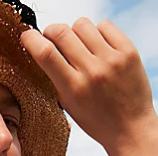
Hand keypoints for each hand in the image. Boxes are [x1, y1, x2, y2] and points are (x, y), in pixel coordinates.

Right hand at [21, 18, 157, 150]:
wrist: (131, 129)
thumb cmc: (96, 120)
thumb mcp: (69, 105)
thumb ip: (57, 78)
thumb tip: (43, 48)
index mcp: (73, 89)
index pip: (45, 53)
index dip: (31, 39)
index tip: (27, 36)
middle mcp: (92, 71)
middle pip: (62, 32)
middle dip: (51, 32)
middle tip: (52, 38)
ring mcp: (112, 60)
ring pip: (82, 24)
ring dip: (75, 32)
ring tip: (80, 46)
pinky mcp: (128, 51)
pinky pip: (104, 26)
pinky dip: (97, 32)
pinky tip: (98, 47)